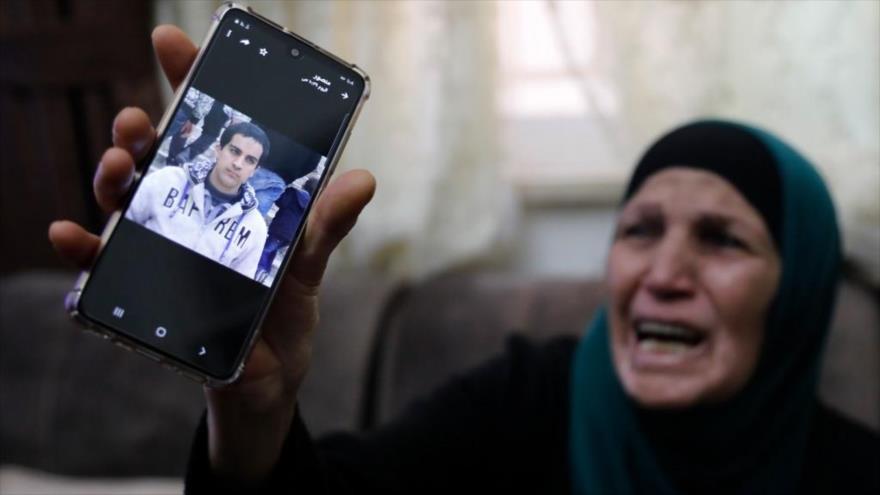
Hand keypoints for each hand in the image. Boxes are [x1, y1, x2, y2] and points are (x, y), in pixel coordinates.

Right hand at [48, 25, 375, 481]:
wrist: (268, 378)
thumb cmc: (285, 313)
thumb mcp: (309, 264)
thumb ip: (327, 224)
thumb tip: (362, 180)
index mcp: (232, 194)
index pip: (208, 130)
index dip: (189, 84)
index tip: (171, 45)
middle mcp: (191, 211)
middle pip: (158, 158)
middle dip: (143, 131)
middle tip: (142, 121)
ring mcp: (164, 247)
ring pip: (126, 200)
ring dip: (113, 177)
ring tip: (119, 167)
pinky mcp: (144, 289)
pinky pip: (103, 264)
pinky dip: (82, 248)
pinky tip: (73, 235)